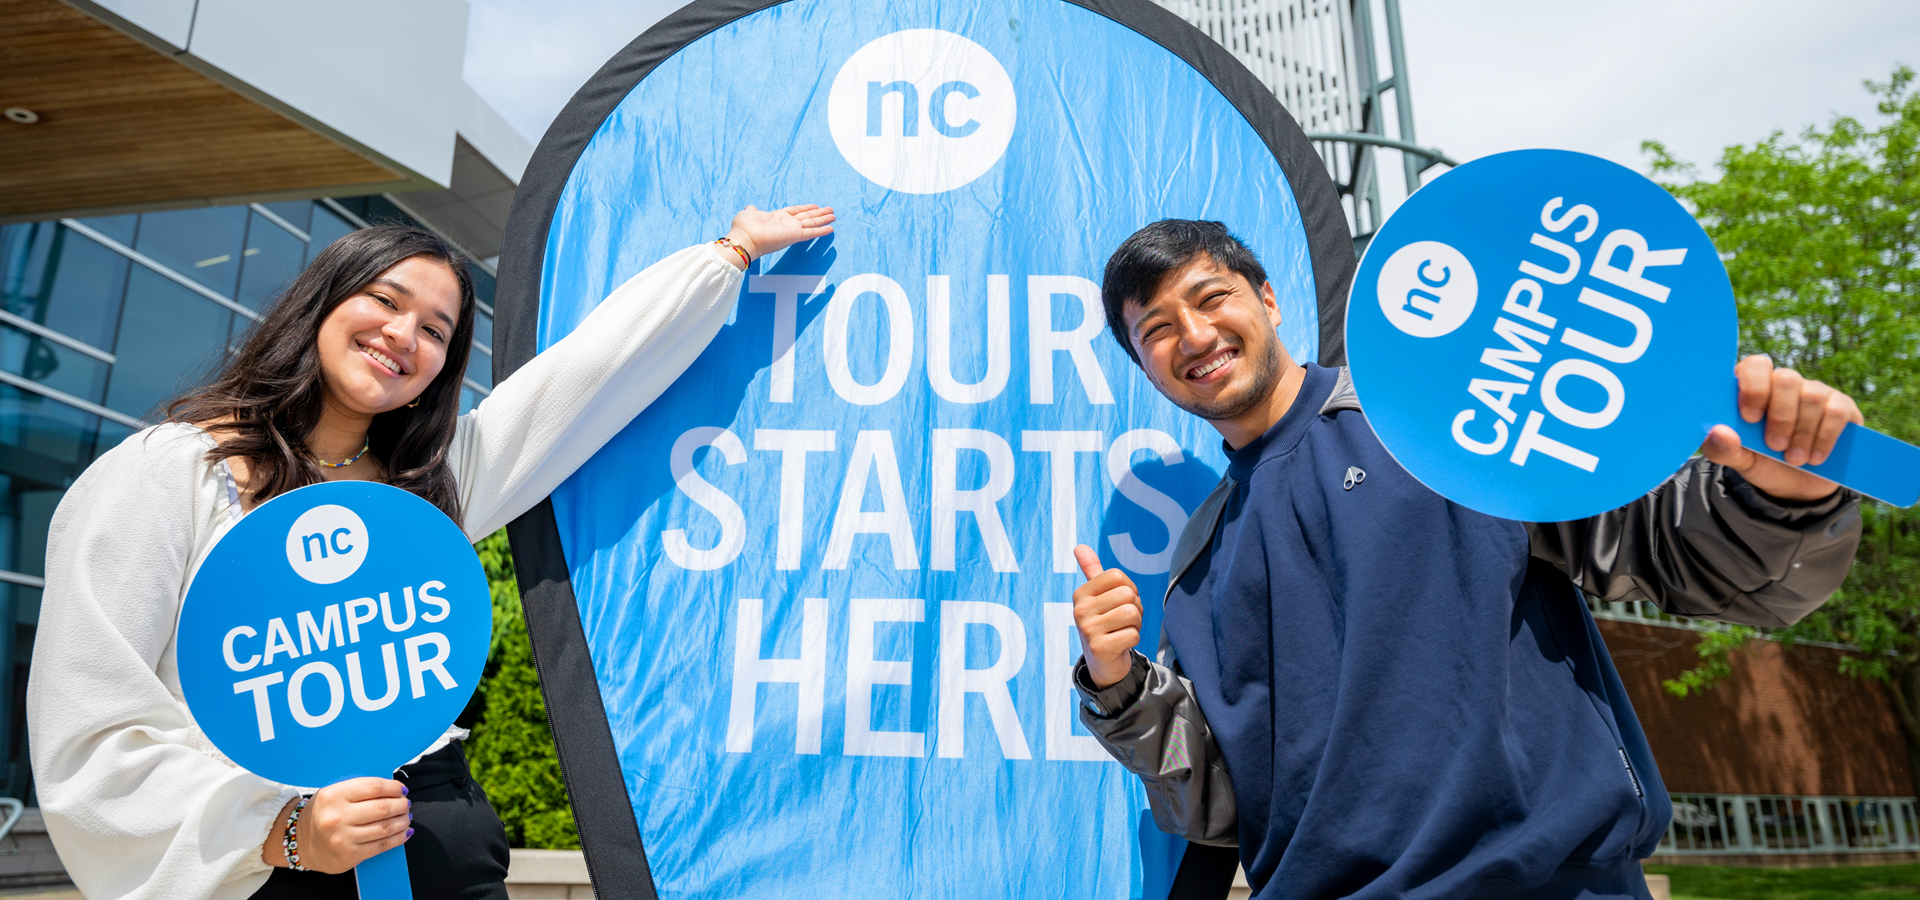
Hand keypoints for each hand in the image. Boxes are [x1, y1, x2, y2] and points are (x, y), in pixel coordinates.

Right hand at [263, 778, 410, 873]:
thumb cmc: (322, 814)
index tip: (401, 790)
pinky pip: (382, 845)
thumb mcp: (332, 794)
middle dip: (401, 805)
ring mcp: (343, 838)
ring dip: (402, 821)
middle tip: (406, 804)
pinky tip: (404, 832)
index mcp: (333, 796)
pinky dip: (398, 838)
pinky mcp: (350, 855)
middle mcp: (337, 817)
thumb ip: (358, 789)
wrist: (300, 842)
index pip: (374, 787)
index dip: (394, 788)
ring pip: (385, 827)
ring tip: (406, 817)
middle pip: (383, 808)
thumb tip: (392, 788)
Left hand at [723, 204, 835, 266]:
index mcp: (777, 217)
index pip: (795, 211)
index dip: (805, 208)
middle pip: (807, 217)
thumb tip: (751, 207)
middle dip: (819, 214)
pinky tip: (831, 228)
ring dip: (823, 219)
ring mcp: (791, 230)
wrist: (744, 239)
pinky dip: (821, 230)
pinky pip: (811, 232)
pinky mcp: (794, 235)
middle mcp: (786, 224)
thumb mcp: (748, 214)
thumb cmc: (744, 227)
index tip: (815, 206)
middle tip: (831, 211)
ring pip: (811, 223)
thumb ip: (753, 211)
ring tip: (834, 216)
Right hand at [1072, 545, 1143, 688]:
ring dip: (1136, 624)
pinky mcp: (1099, 648)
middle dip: (1135, 608)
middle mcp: (1080, 610)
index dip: (1129, 588)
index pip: (1117, 576)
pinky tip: (1121, 644)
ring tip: (1123, 630)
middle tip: (1124, 620)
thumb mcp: (1097, 597)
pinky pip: (1133, 634)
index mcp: (1081, 594)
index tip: (1121, 602)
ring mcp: (1088, 630)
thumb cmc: (1105, 623)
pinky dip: (1133, 639)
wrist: (1102, 663)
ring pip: (1132, 613)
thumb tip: (1079, 546)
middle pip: (1128, 595)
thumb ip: (1091, 571)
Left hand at [1700, 354, 1861, 501]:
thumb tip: (1718, 432)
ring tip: (1794, 459)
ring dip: (1802, 433)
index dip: (1754, 387)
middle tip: (1775, 447)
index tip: (1750, 418)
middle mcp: (1786, 383)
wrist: (1797, 487)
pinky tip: (1815, 458)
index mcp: (1755, 388)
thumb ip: (1722, 449)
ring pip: (1812, 397)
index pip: (1755, 366)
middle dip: (1781, 416)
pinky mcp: (1842, 407)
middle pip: (1786, 379)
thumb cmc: (1763, 463)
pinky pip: (1836, 412)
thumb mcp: (1740, 461)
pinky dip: (1824, 437)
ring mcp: (1816, 392)